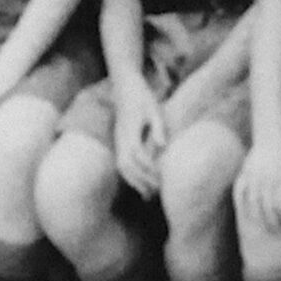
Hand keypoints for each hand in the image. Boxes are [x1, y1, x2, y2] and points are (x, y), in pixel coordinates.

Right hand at [111, 79, 166, 197]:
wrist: (125, 86)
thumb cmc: (143, 97)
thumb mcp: (154, 110)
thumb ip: (158, 128)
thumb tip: (162, 146)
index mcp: (130, 130)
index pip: (137, 156)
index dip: (149, 170)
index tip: (161, 178)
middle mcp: (121, 138)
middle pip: (126, 165)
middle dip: (141, 181)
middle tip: (156, 193)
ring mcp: (118, 139)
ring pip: (121, 166)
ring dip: (133, 181)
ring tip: (147, 194)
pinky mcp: (119, 140)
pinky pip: (120, 161)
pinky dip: (129, 175)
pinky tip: (139, 182)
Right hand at [234, 135, 280, 233]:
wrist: (270, 139)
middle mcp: (265, 179)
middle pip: (266, 207)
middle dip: (271, 221)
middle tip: (276, 230)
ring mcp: (253, 176)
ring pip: (252, 201)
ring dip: (256, 216)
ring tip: (261, 226)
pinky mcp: (244, 173)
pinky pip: (240, 191)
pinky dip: (242, 203)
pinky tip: (246, 213)